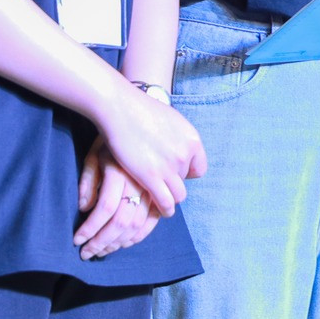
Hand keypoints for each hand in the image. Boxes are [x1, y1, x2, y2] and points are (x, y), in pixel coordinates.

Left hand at [76, 137, 160, 259]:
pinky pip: (155, 217)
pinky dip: (141, 234)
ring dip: (120, 241)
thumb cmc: (111, 136)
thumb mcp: (94, 153)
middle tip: (88, 253)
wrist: (139, 116)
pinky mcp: (162, 188)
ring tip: (104, 250)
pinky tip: (127, 242)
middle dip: (102, 242)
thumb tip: (84, 207)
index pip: (104, 209)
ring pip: (140, 222)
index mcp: (119, 170)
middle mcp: (138, 179)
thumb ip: (88, 179)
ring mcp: (153, 184)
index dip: (90, 229)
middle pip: (122, 221)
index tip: (77, 242)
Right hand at [95, 83, 207, 220]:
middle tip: (156, 182)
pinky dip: (163, 209)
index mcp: (192, 139)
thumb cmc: (140, 109)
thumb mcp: (171, 120)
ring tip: (159, 202)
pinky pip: (165, 202)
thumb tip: (178, 150)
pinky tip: (157, 210)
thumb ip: (178, 138)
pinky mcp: (151, 176)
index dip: (185, 174)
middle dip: (172, 183)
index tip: (173, 175)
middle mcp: (185, 154)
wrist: (120, 107)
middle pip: (184, 181)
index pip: (199, 169)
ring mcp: (170, 166)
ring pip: (178, 195)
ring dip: (169, 199)